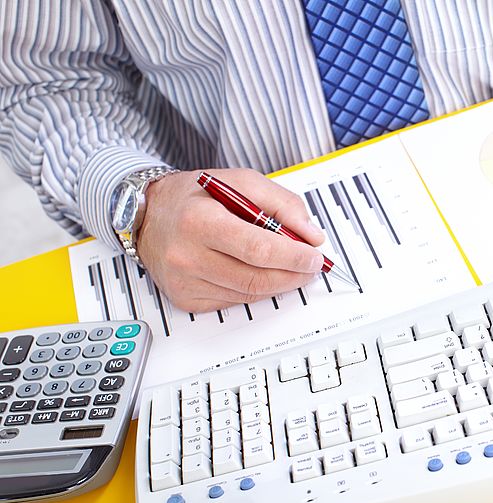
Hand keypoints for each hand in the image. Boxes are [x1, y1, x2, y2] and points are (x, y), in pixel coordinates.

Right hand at [137, 168, 325, 312]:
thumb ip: (281, 203)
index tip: (314, 257)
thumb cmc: (193, 197)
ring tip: (293, 270)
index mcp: (200, 221)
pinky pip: (234, 302)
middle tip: (311, 267)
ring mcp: (185, 282)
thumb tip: (311, 235)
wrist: (147, 215)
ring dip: (279, 284)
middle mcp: (187, 255)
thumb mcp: (239, 181)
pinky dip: (255, 291)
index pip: (258, 249)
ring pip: (248, 294)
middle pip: (256, 278)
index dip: (293, 257)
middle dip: (293, 274)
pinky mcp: (186, 299)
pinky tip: (260, 275)